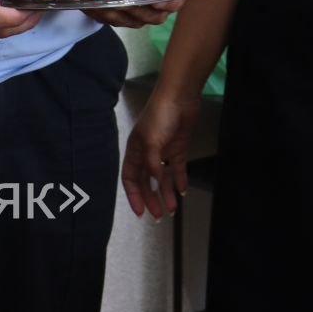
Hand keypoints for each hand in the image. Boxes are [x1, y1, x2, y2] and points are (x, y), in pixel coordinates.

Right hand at [122, 89, 198, 219]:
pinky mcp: (178, 147)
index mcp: (134, 150)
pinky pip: (177, 168)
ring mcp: (163, 151)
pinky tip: (182, 190)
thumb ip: (151, 166)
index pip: (130, 178)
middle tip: (159, 214)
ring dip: (166, 193)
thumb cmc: (159, 114)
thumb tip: (153, 184)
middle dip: (152, 199)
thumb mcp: (151, 142)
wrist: (180, 97)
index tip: (140, 211)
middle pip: (147, 182)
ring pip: (163, 178)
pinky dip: (179, 179)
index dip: (134, 195)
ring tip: (172, 209)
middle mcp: (147, 153)